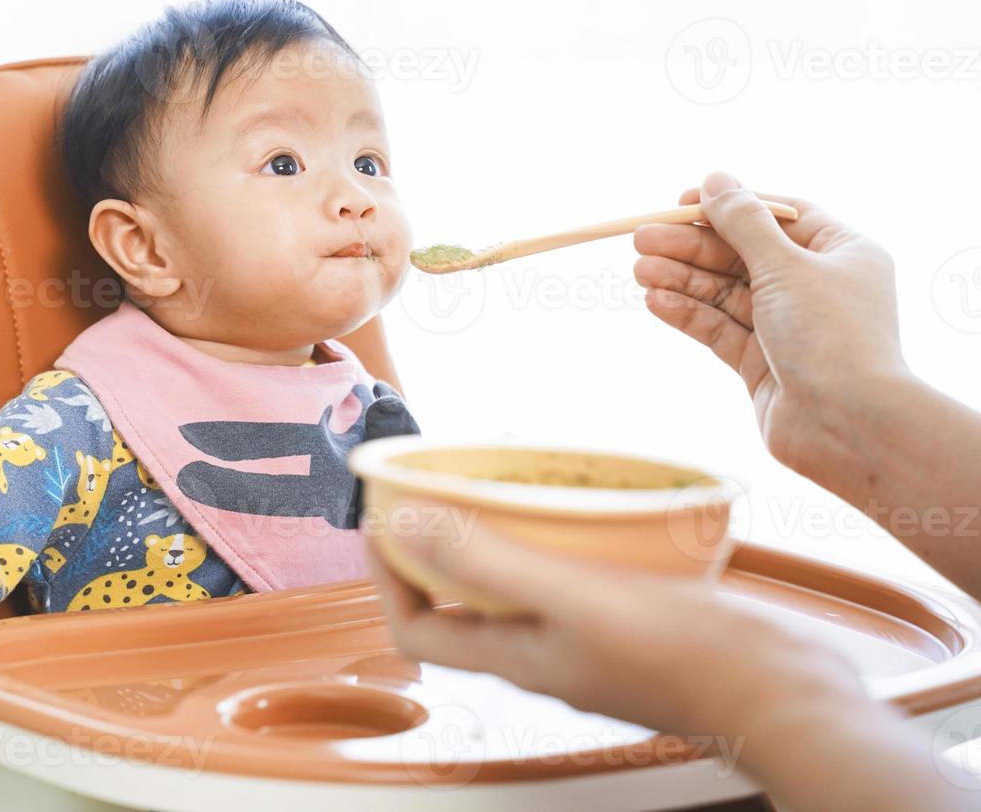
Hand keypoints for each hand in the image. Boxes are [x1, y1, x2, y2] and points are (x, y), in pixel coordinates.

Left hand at [366, 500, 865, 738]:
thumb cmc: (693, 659)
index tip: (383, 519)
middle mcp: (545, 653)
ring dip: (502, 533)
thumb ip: (489, 564)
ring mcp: (590, 640)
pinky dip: (564, 535)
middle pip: (461, 602)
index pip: (416, 631)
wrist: (791, 694)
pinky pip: (574, 574)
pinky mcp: (634, 623)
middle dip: (439, 544)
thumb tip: (405, 527)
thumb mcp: (577, 598)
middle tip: (440, 488)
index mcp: (517, 657)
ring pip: (520, 583)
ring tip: (507, 481)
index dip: (385, 578)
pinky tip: (590, 500)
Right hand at [632, 170, 910, 484]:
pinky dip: (688, 313)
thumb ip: (743, 223)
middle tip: (641, 238)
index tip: (683, 201)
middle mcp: (817, 287)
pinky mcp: (762, 363)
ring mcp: (788, 327)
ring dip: (682, 279)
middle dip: (691, 246)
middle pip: (743, 254)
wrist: (850, 427)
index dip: (729, 206)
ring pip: (725, 293)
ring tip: (639, 270)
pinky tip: (656, 300)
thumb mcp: (785, 267)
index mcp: (841, 253)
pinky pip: (720, 328)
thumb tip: (716, 179)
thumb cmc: (831, 337)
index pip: (777, 215)